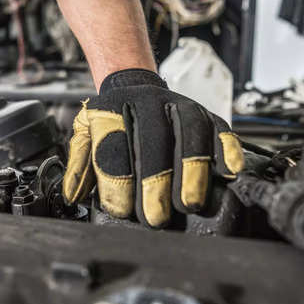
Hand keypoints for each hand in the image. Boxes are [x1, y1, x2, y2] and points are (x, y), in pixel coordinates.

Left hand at [63, 69, 243, 227]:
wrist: (134, 87)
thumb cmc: (112, 120)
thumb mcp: (86, 134)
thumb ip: (80, 164)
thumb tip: (73, 195)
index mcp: (114, 108)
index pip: (115, 144)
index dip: (118, 180)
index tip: (121, 209)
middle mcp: (149, 103)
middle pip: (153, 140)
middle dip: (155, 181)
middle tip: (155, 216)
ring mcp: (181, 106)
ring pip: (190, 133)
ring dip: (191, 170)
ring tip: (189, 202)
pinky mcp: (207, 114)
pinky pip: (221, 130)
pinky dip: (228, 150)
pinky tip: (230, 171)